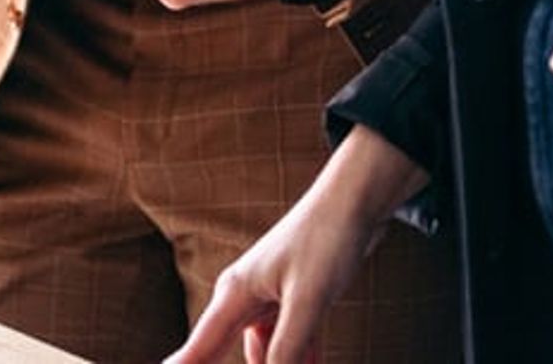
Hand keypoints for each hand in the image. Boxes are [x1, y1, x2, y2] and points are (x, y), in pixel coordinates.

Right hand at [162, 127, 426, 363]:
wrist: (354, 203)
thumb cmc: (325, 239)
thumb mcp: (307, 301)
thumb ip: (286, 350)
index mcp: (234, 294)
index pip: (197, 348)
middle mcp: (243, 299)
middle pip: (220, 353)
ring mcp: (268, 301)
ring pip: (263, 355)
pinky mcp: (293, 303)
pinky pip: (290, 345)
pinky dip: (301, 360)